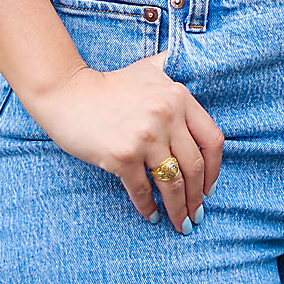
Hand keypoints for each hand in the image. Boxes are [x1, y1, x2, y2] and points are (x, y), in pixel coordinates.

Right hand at [23, 49, 223, 233]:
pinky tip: (151, 216)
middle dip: (197, 197)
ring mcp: (145, 136)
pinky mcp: (123, 156)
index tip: (209, 188)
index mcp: (178, 96)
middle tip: (196, 215)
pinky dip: (148, 207)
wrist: (69, 93)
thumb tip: (193, 59)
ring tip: (180, 223)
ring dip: (179, 209)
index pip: (212, 139)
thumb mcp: (148, 69)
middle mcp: (166, 115)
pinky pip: (143, 190)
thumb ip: (171, 68)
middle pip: (194, 167)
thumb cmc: (110, 85)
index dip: (215, 170)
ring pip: (172, 183)